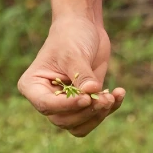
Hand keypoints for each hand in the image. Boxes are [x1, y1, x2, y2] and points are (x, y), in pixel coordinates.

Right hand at [17, 14, 124, 137]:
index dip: (67, 106)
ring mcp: (65, 103)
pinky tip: (119, 93)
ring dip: (97, 115)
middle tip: (105, 99)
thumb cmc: (71, 36)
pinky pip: (94, 117)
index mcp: (33, 86)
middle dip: (86, 112)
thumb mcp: (74, 54)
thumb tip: (92, 92)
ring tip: (112, 97)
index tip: (86, 98)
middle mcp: (46, 99)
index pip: (46, 105)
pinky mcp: (84, 102)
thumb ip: (82, 75)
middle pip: (63, 121)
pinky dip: (109, 109)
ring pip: (79, 126)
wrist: (83, 26)